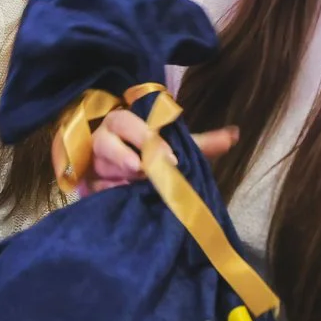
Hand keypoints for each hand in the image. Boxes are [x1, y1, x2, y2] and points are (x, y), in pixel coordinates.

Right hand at [74, 108, 235, 196]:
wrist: (125, 174)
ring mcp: (92, 164)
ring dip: (117, 178)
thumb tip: (235, 134)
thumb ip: (202, 143)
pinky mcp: (86, 186)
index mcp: (123, 123)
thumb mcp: (177, 146)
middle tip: (142, 171)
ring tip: (135, 187)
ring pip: (97, 168)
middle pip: (104, 143)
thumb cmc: (152, 154)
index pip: (126, 121)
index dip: (146, 138)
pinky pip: (91, 190)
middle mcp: (103, 140)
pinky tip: (120, 199)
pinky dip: (105, 194)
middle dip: (125, 157)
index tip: (170, 158)